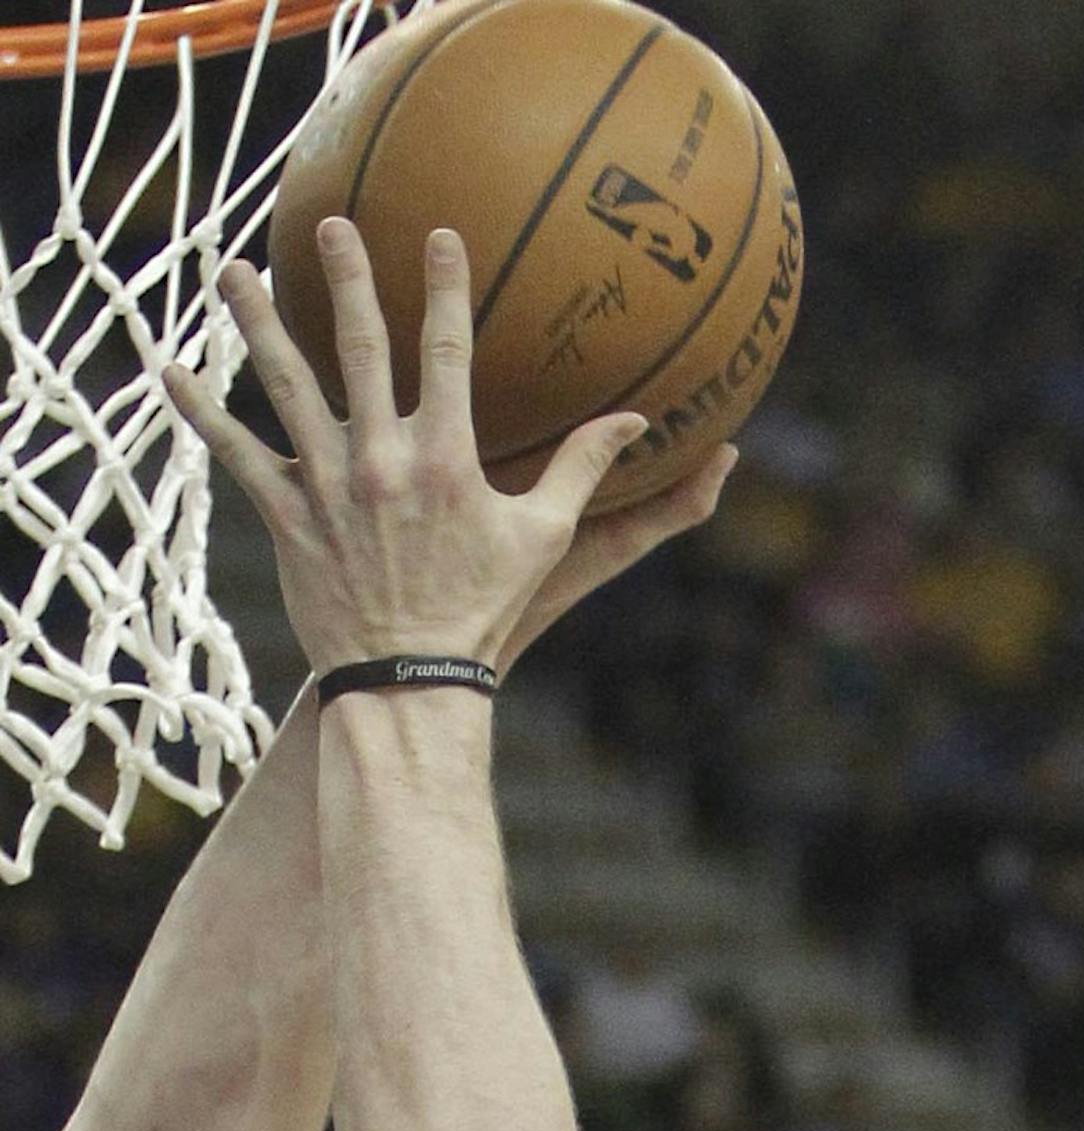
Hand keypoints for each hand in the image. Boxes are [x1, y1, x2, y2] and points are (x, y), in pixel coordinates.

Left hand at [164, 222, 725, 672]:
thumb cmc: (483, 611)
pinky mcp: (288, 517)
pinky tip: (172, 369)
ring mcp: (329, 485)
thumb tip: (637, 421)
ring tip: (233, 267)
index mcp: (448, 459)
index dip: (445, 287)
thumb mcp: (543, 540)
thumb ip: (582, 470)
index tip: (439, 234)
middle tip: (332, 224)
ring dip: (256, 321)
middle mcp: (383, 459)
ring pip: (286, 385)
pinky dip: (203, 412)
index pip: (448, 351)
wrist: (410, 680)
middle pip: (361, 348)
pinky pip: (238, 454)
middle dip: (347, 279)